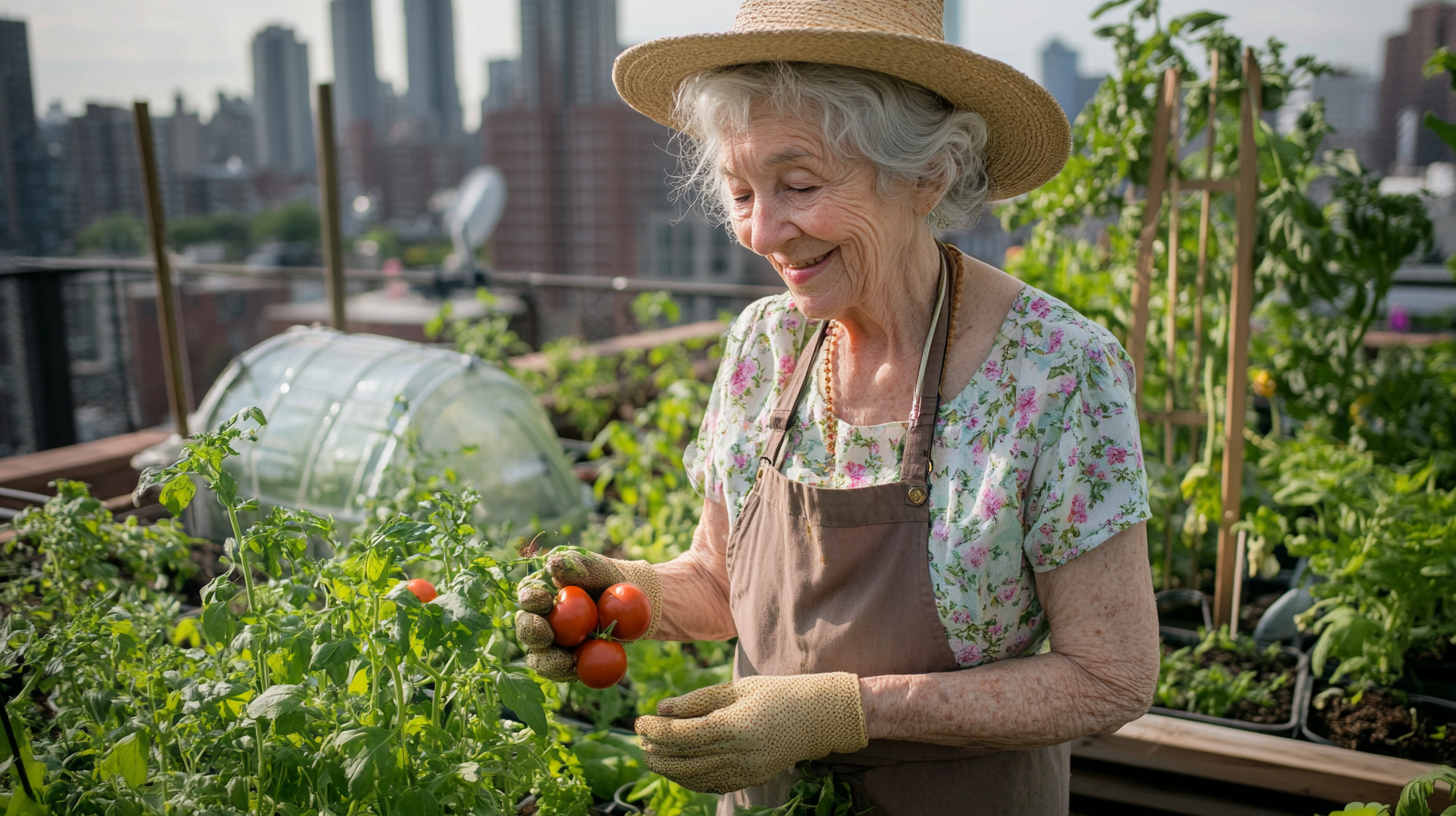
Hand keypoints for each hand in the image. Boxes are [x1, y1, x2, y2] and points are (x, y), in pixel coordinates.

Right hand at [515, 546, 661, 681]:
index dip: (531, 598)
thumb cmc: (605, 578)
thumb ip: (576, 564)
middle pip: (526, 629)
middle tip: (547, 634)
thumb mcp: (595, 567)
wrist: (629, 603)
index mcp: (539, 593)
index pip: (528, 595)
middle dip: (532, 632)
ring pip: (538, 656)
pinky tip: (576, 670)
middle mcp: (538, 620)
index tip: (545, 599)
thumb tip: (554, 565)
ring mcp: (549, 644)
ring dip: (547, 660)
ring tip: (565, 661)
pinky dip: (565, 672)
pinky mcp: (564, 661)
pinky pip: (559, 671)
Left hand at [635, 672, 867, 793]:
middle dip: (656, 751)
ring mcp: (745, 771)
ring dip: (668, 768)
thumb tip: (661, 709)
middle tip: (640, 740)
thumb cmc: (776, 694)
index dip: (655, 730)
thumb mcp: (736, 688)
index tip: (639, 721)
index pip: (680, 734)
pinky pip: (711, 785)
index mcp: (733, 726)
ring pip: (694, 777)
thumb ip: (697, 700)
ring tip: (652, 755)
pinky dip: (689, 779)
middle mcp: (737, 754)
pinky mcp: (750, 779)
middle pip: (683, 759)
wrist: (818, 717)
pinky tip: (678, 768)